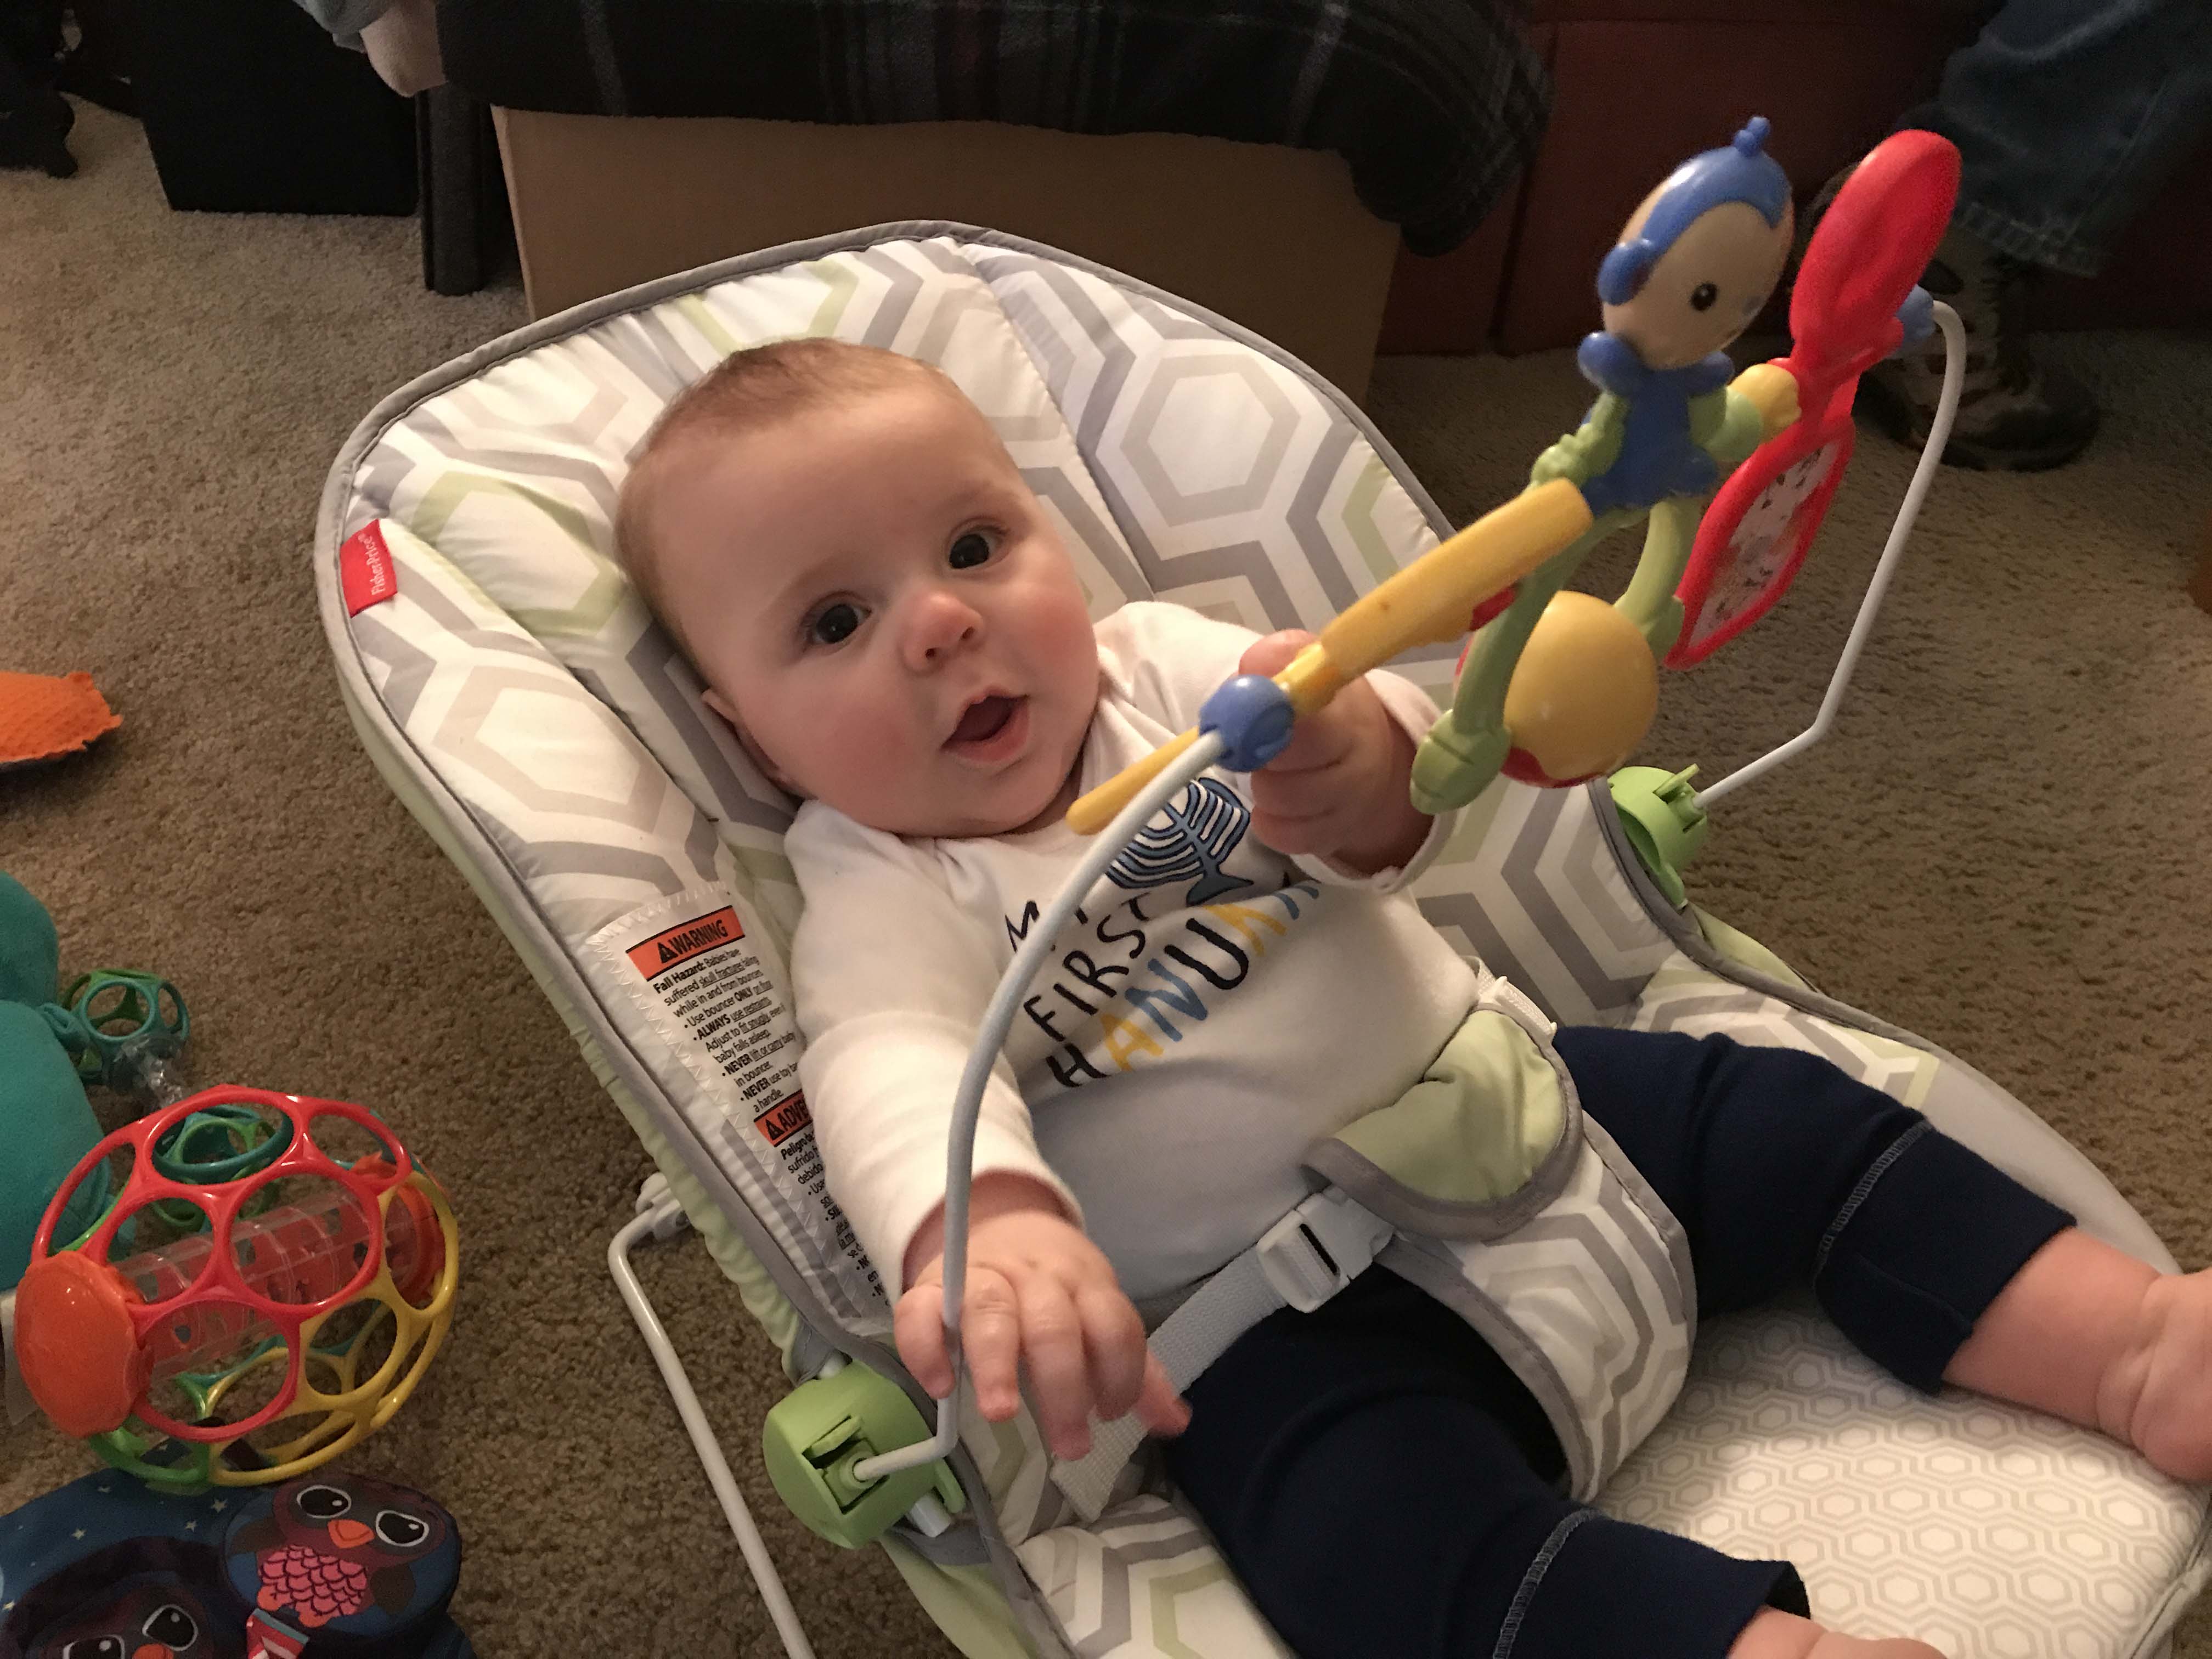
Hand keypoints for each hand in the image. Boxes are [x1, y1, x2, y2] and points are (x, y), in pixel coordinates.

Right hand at [898, 1174, 1189, 1459]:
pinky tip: (941, 1385)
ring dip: (997, 1365)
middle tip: (1070, 1445)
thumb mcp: (1100, 1315)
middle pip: (1054, 1325)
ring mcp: (980, 1279)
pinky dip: (928, 1348)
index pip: (1112, 1324)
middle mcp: (1035, 1278)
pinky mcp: (930, 1288)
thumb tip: (1175, 1423)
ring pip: (991, 1313)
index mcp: (1084, 1284)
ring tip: (1001, 1413)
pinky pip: (921, 1312)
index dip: (1119, 1371)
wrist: (999, 1225)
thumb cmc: (1055, 1289)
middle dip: (1064, 1386)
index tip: (1110, 1413)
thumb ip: (1135, 1368)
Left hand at [1237, 632, 1430, 874]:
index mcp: (1349, 712)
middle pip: (1287, 778)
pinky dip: (1268, 820)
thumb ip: (1273, 660)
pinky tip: (1276, 802)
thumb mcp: (1302, 666)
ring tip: (1271, 769)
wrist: (1366, 753)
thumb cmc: (1321, 706)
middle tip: (1256, 745)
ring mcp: (1351, 803)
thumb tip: (1249, 672)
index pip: (1308, 728)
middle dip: (1258, 760)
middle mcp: (1359, 761)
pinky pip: (1283, 836)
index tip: (1248, 718)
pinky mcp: (1335, 834)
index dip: (1266, 725)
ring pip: (1280, 804)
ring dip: (1261, 786)